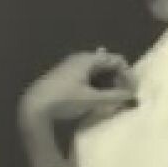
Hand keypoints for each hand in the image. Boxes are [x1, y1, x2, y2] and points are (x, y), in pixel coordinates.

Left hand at [18, 49, 136, 124]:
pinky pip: (90, 77)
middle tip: (125, 95)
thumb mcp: (92, 99)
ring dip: (109, 83)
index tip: (132, 91)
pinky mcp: (66, 78)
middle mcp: (80, 59)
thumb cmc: (64, 100)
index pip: (117, 60)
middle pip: (108, 64)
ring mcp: (72, 67)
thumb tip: (132, 96)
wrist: (34, 107)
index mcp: (88, 59)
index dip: (128, 74)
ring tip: (114, 98)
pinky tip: (100, 97)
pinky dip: (99, 86)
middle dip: (119, 79)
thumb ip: (114, 97)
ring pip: (98, 72)